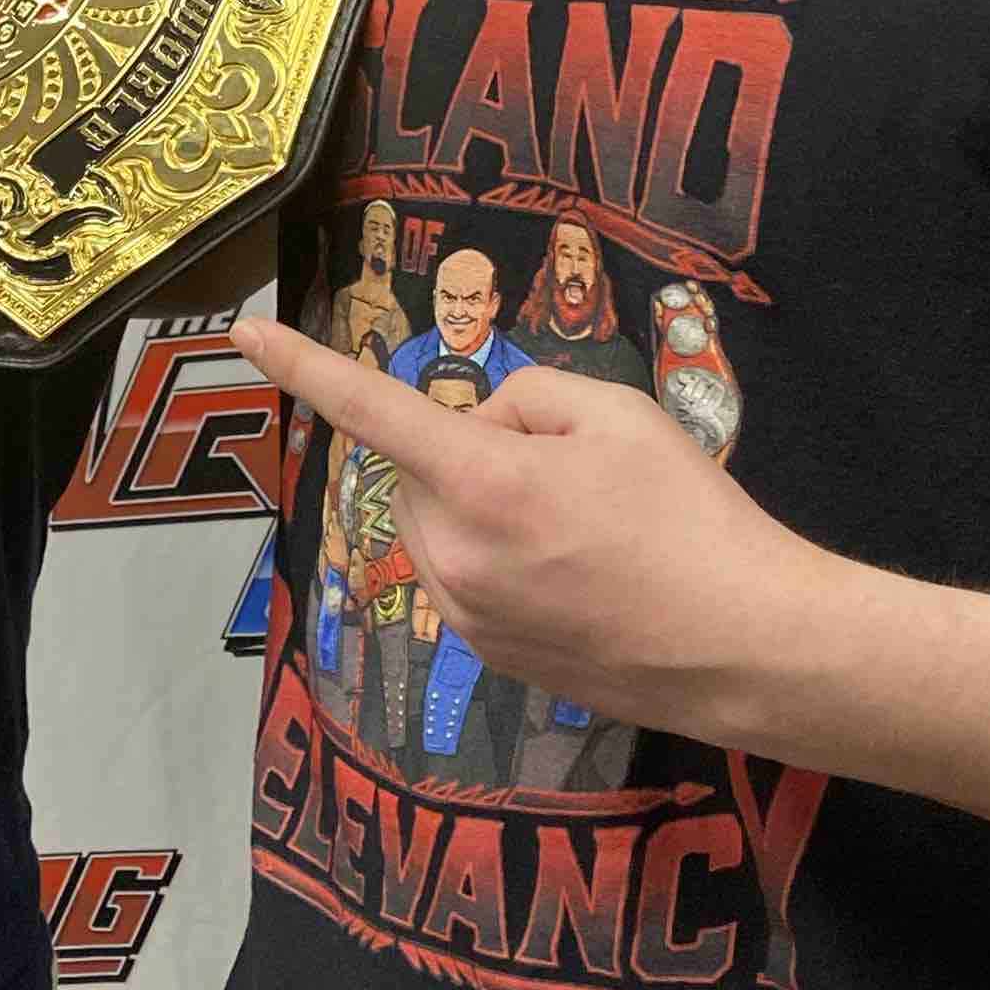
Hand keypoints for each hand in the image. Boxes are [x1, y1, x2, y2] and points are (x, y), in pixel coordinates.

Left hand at [235, 320, 837, 742]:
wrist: (746, 648)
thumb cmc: (691, 518)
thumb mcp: (619, 415)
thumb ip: (529, 397)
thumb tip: (484, 425)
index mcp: (480, 484)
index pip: (370, 409)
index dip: (303, 364)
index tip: (244, 330)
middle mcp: (452, 556)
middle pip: (420, 469)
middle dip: (469, 451)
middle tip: (567, 467)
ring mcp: (465, 617)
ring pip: (440, 525)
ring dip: (480, 507)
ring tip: (584, 529)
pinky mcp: (487, 658)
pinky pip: (466, 577)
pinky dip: (500, 558)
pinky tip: (581, 575)